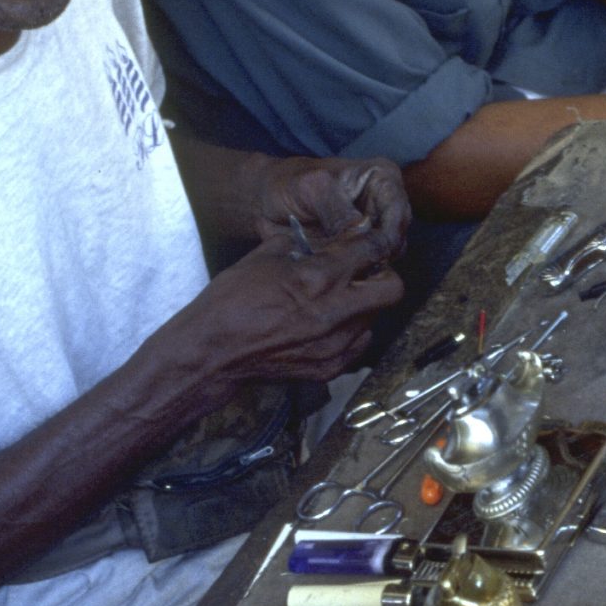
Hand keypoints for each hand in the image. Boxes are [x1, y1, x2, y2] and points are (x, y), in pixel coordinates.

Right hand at [180, 228, 402, 387]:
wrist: (213, 352)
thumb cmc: (231, 301)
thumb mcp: (264, 256)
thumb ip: (303, 244)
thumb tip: (328, 237)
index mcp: (317, 278)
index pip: (372, 250)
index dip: (375, 240)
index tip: (372, 240)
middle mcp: (333, 312)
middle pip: (392, 289)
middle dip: (382, 275)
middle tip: (364, 272)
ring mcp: (334, 345)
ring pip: (376, 317)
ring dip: (364, 304)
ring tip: (339, 299)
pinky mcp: (329, 368)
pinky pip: (358, 343)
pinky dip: (351, 330)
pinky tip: (328, 324)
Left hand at [254, 156, 410, 265]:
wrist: (265, 201)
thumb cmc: (288, 184)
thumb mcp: (312, 189)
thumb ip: (338, 210)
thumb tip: (363, 233)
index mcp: (382, 178)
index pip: (399, 212)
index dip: (387, 235)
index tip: (368, 253)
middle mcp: (385, 203)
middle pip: (397, 237)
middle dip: (377, 254)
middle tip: (351, 267)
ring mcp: (374, 228)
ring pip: (385, 256)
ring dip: (364, 266)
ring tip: (338, 270)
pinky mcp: (359, 249)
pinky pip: (367, 267)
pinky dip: (353, 273)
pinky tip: (334, 275)